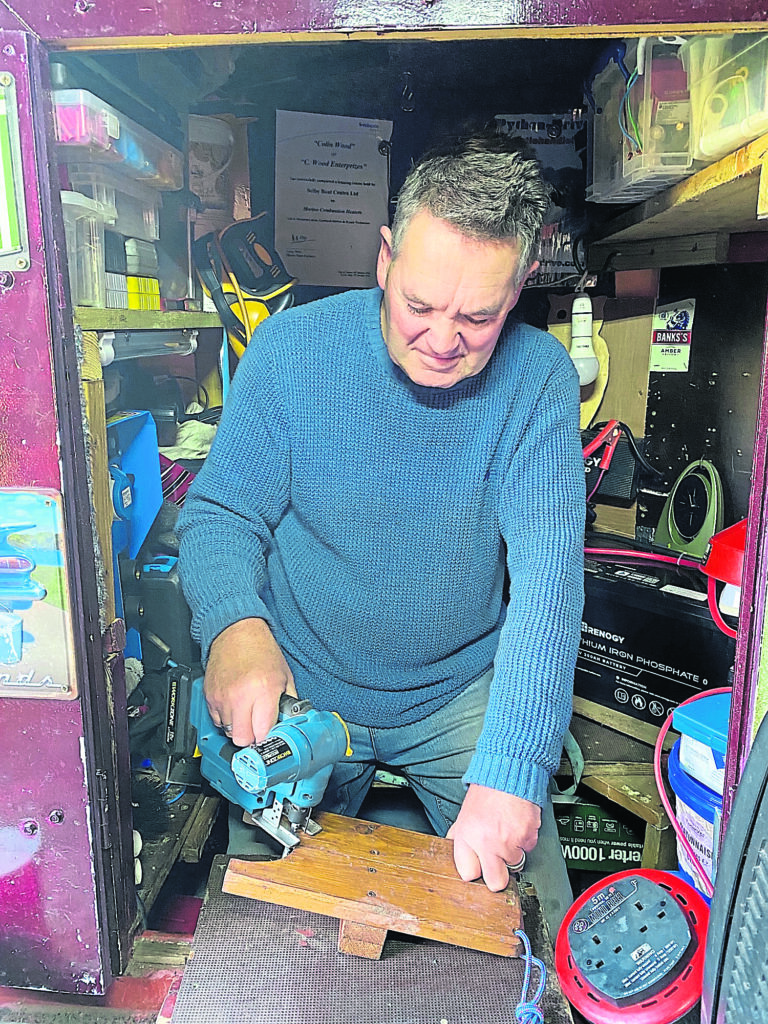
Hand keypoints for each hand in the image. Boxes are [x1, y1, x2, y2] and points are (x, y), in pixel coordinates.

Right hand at [204, 617, 295, 746]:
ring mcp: (222, 697)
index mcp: (263, 690)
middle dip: (251, 737)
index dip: (267, 736)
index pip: (263, 733)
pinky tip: (234, 704)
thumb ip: (288, 701)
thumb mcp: (284, 675)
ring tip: (246, 709)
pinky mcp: (209, 696)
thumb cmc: (261, 650)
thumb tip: (290, 721)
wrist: (236, 632)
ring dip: (238, 726)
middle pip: (242, 739)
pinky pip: (216, 720)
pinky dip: (225, 717)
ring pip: (227, 731)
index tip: (269, 733)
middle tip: (257, 726)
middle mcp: (241, 696)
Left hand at [447, 784, 540, 890]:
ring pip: (515, 864)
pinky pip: (529, 849)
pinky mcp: (527, 837)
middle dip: (499, 874)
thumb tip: (456, 853)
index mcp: (467, 837)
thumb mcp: (465, 815)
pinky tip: (517, 824)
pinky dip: (526, 839)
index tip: (480, 865)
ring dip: (514, 851)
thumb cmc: (487, 791)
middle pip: (495, 882)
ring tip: (507, 830)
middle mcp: (486, 842)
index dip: (476, 870)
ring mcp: (508, 841)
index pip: (468, 874)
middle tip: (498, 858)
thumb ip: (460, 836)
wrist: (509, 772)